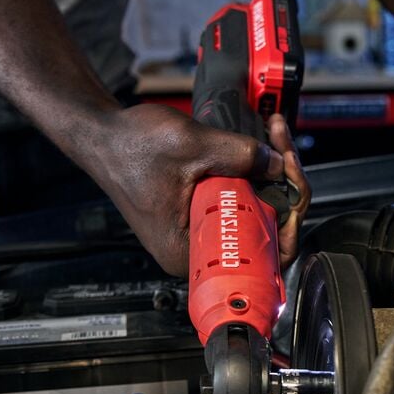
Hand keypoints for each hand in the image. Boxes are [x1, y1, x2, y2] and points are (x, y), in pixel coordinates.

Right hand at [78, 104, 309, 276]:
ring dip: (274, 176)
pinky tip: (266, 149)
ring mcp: (203, 232)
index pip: (260, 258)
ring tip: (274, 139)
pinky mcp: (205, 214)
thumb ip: (240, 154)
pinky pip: (244, 202)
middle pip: (266, 231)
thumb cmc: (129, 148)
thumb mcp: (191, 145)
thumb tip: (278, 165)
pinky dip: (257, 176)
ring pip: (258, 212)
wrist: (101, 135)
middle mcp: (198, 250)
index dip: (287, 223)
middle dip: (284, 187)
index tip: (292, 187)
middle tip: (284, 151)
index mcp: (191, 251)